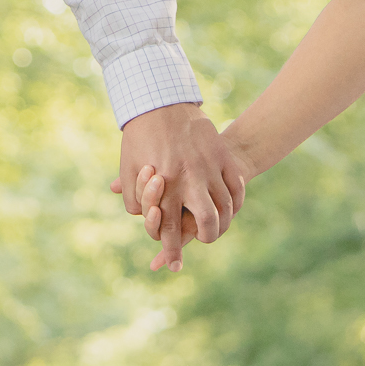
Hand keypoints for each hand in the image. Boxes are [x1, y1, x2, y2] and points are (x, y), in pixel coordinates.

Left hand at [113, 102, 245, 271]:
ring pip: (227, 207)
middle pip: (208, 223)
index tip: (174, 266)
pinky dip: (235, 202)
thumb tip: (147, 218)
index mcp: (164, 185)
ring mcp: (209, 167)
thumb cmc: (140, 137)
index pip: (171, 229)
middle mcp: (189, 179)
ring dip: (223, 221)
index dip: (171, 252)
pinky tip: (229, 206)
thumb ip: (133, 199)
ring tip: (216, 224)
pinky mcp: (222, 156)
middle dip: (206, 237)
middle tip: (202, 237)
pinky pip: (236, 187)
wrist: (161, 99)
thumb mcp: (128, 168)